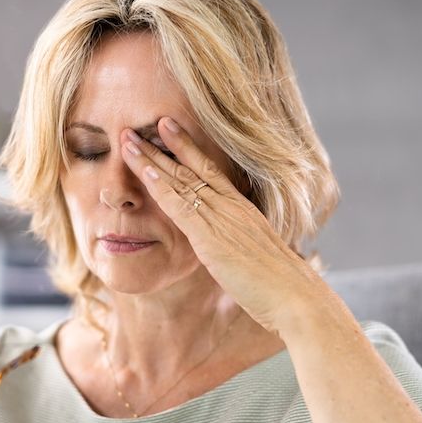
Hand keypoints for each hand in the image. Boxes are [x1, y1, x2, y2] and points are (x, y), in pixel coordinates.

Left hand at [120, 117, 325, 335]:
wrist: (293, 295)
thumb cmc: (278, 283)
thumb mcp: (256, 255)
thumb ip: (239, 246)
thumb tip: (231, 248)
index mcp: (242, 208)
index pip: (209, 170)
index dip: (186, 148)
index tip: (167, 128)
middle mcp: (231, 206)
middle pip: (190, 168)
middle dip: (161, 147)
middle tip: (136, 126)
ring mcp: (222, 218)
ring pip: (180, 181)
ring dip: (151, 160)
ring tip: (128, 140)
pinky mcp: (212, 237)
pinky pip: (182, 206)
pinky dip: (161, 188)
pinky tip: (144, 173)